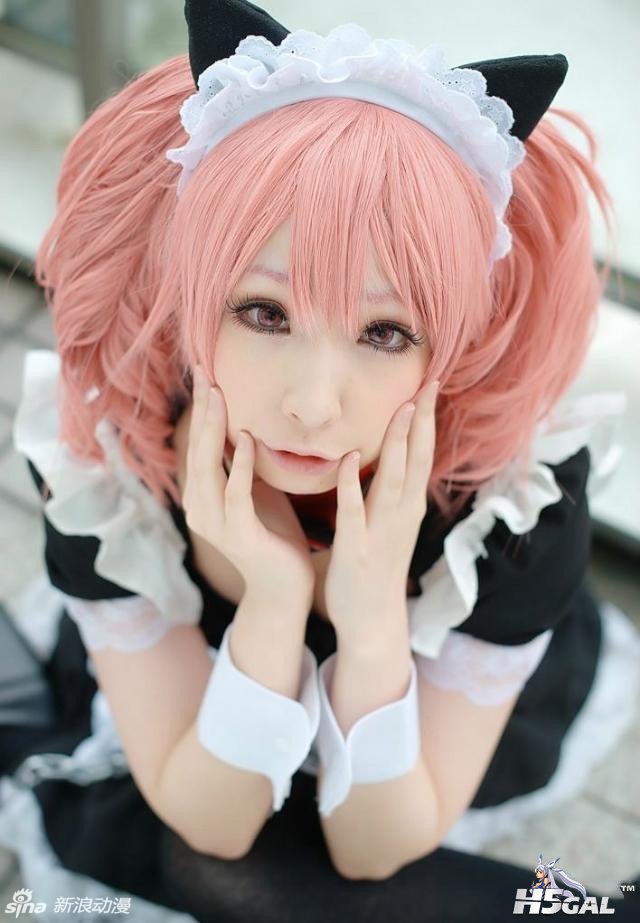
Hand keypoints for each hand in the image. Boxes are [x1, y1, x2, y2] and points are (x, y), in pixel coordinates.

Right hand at [181, 365, 315, 606]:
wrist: (285, 587)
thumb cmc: (274, 536)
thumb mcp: (256, 491)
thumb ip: (244, 464)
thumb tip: (245, 425)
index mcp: (203, 496)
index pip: (199, 445)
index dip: (202, 410)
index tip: (207, 373)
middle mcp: (200, 508)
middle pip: (197, 450)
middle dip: (202, 411)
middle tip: (205, 373)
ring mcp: (216, 523)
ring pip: (208, 468)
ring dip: (213, 429)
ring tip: (219, 395)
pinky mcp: (238, 535)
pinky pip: (235, 494)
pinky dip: (239, 466)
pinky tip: (245, 438)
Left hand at [323, 378, 438, 647]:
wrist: (372, 619)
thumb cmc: (375, 567)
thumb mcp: (389, 523)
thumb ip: (387, 492)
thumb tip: (386, 459)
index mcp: (408, 505)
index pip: (423, 453)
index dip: (427, 419)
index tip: (430, 384)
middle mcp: (403, 513)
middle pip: (417, 458)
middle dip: (423, 420)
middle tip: (428, 383)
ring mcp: (382, 530)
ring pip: (394, 479)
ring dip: (399, 443)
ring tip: (402, 407)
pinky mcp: (357, 548)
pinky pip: (354, 510)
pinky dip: (353, 483)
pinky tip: (351, 459)